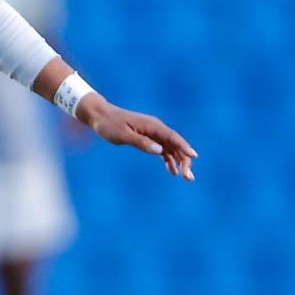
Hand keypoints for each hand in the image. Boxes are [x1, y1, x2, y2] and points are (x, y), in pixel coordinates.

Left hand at [78, 95, 195, 179]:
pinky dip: (169, 160)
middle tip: (188, 177)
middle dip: (184, 159)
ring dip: (179, 162)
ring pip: (171, 148)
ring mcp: (153, 133)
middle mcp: (156, 128)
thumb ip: (141, 143)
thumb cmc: (109, 125)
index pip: (172, 137)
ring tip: (186, 178)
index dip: (184, 147)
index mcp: (152, 125)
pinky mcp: (148, 138)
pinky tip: (173, 171)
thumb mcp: (123, 135)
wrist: (100, 116)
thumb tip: (160, 151)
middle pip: (175, 144)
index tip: (194, 156)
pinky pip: (163, 150)